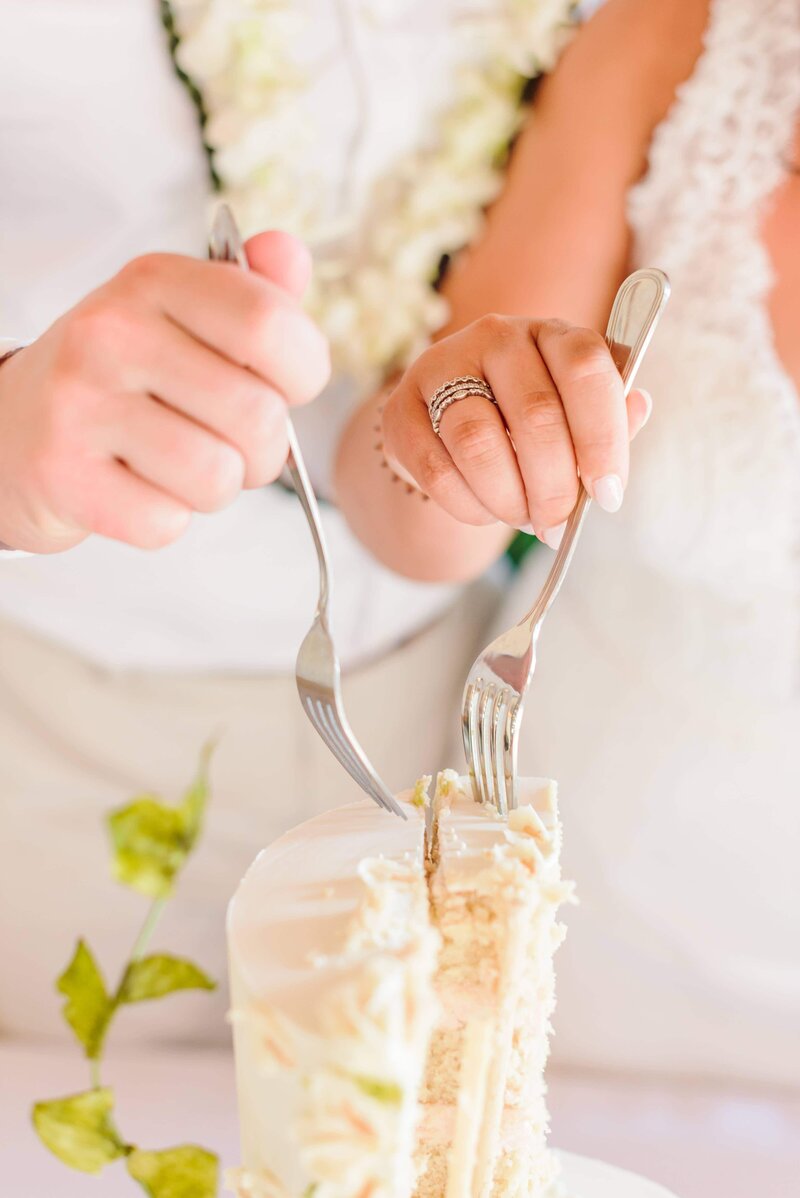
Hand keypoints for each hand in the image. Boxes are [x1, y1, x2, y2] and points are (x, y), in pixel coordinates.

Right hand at [0, 233, 329, 552]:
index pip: (271, 325)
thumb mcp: (182, 317)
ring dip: (216, 489)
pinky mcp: (62, 474)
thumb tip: (290, 254)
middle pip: (257, 415)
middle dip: (263, 449)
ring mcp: (80, 402)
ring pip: (216, 476)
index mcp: (156, 280)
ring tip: (181, 466)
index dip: (303, 374)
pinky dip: (166, 520)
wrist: (11, 428)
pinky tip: (137, 488)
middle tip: (227, 442)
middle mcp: (112, 331)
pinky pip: (166, 522)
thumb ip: (251, 291)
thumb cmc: (122, 377)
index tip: (282, 386)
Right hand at [382, 315, 651, 547]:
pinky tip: (485, 510)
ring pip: (478, 444)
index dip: (603, 437)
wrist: (451, 430)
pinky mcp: (401, 410)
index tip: (608, 493)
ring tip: (523, 518)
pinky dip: (468, 505)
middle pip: (534, 416)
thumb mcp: (576, 415)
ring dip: (508, 499)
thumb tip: (640, 409)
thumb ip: (609, 419)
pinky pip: (436, 469)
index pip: (586, 369)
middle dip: (554, 487)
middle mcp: (497, 338)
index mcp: (553, 333)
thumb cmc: (527, 423)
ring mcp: (442, 369)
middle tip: (558, 524)